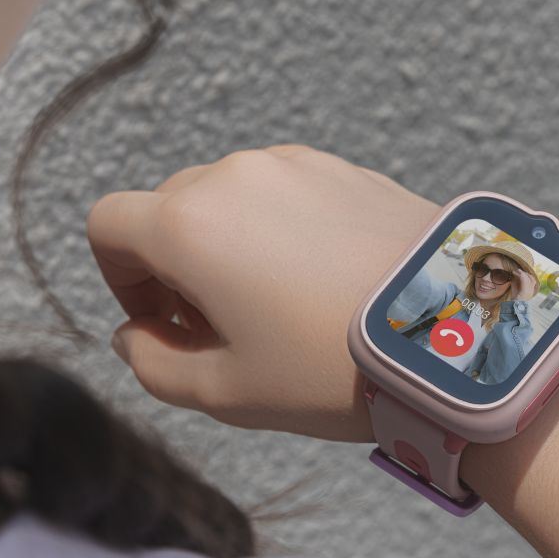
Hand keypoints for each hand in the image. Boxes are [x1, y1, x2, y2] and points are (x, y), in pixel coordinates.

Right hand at [86, 144, 440, 441]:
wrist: (451, 334)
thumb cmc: (331, 368)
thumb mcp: (226, 392)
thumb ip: (153, 365)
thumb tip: (134, 335)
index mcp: (188, 225)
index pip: (108, 226)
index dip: (117, 279)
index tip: (159, 323)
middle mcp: (233, 177)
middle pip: (166, 209)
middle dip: (171, 266)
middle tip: (215, 328)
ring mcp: (292, 165)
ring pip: (227, 197)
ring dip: (226, 245)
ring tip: (273, 308)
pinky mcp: (342, 169)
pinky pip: (283, 193)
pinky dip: (277, 230)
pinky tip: (319, 285)